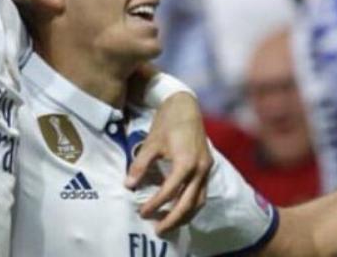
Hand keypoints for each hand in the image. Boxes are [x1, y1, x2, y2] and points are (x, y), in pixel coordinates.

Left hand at [126, 93, 211, 234]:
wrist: (186, 105)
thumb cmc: (167, 122)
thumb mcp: (151, 142)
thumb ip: (140, 165)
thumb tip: (129, 185)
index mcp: (186, 162)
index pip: (170, 191)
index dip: (155, 204)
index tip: (142, 212)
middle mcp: (200, 168)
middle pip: (188, 203)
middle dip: (172, 219)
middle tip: (157, 230)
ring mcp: (206, 168)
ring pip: (199, 201)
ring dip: (184, 216)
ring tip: (169, 225)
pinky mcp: (207, 167)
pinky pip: (202, 193)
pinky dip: (191, 205)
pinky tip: (180, 210)